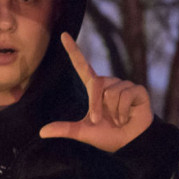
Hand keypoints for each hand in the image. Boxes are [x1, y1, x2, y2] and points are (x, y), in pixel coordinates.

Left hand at [39, 32, 153, 151]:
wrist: (130, 144)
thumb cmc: (107, 136)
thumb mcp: (83, 132)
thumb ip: (64, 129)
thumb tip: (41, 132)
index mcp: (94, 89)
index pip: (82, 65)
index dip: (73, 50)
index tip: (63, 35)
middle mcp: (109, 83)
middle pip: (96, 83)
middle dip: (96, 105)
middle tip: (99, 121)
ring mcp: (125, 85)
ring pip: (112, 91)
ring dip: (113, 111)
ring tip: (118, 120)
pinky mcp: (138, 90)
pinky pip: (125, 95)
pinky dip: (123, 111)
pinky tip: (127, 118)